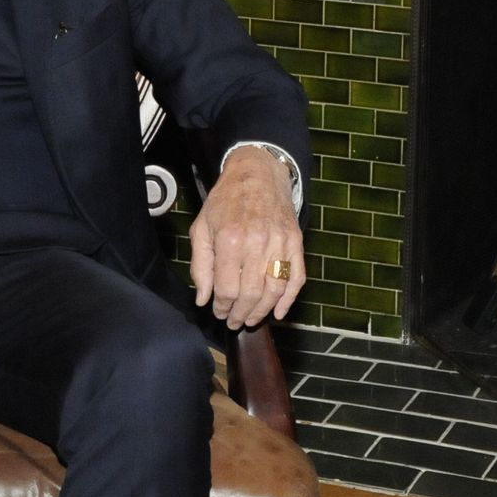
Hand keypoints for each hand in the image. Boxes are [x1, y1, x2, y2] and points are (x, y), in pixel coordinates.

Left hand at [190, 145, 305, 329]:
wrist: (257, 174)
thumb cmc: (225, 201)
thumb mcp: (201, 228)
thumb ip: (200, 265)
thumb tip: (203, 299)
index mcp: (230, 240)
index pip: (227, 288)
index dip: (222, 307)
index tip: (218, 312)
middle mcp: (257, 243)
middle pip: (251, 294)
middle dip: (241, 314)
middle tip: (234, 322)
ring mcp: (280, 243)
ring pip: (275, 290)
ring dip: (263, 311)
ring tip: (251, 319)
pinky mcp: (296, 242)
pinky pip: (297, 278)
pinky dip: (290, 299)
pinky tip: (279, 311)